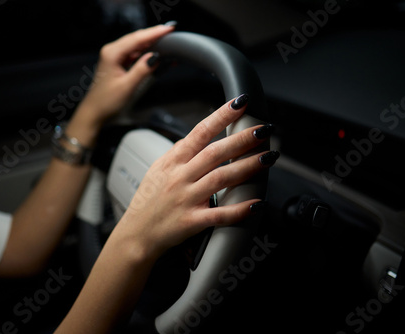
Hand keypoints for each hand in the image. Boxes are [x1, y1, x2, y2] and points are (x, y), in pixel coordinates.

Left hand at [77, 24, 174, 124]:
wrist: (94, 112)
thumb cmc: (106, 102)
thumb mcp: (127, 86)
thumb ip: (142, 70)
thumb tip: (156, 56)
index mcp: (112, 54)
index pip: (137, 38)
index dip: (154, 33)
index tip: (169, 28)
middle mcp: (112, 51)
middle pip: (137, 39)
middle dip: (154, 36)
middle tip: (171, 33)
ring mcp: (114, 57)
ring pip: (136, 46)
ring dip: (152, 46)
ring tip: (168, 45)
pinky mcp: (117, 64)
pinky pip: (134, 55)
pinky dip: (146, 55)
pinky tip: (156, 56)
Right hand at [113, 95, 278, 258]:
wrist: (137, 234)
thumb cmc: (148, 202)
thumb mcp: (157, 169)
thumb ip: (178, 152)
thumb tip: (196, 136)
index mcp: (172, 162)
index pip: (199, 132)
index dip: (221, 116)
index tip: (239, 104)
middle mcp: (179, 178)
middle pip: (214, 153)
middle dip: (241, 139)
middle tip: (262, 130)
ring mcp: (186, 199)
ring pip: (220, 178)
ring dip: (247, 167)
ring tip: (267, 157)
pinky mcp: (192, 221)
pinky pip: (220, 214)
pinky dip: (240, 209)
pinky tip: (257, 202)